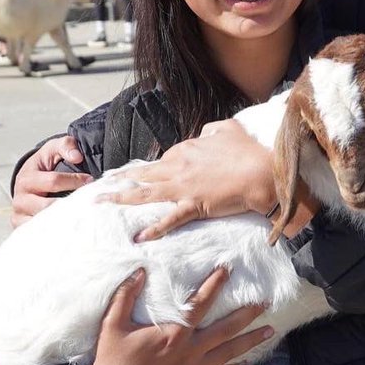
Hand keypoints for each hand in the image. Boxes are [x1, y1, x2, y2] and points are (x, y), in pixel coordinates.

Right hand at [10, 135, 92, 227]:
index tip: (91, 181)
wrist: (29, 181)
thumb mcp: (53, 149)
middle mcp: (20, 199)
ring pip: (44, 222)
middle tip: (89, 202)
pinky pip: (39, 233)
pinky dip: (55, 232)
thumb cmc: (45, 164)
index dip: (74, 181)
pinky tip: (71, 228)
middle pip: (48, 205)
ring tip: (82, 215)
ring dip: (65, 219)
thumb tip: (78, 156)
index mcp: (26, 178)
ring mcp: (19, 215)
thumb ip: (66, 146)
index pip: (53, 181)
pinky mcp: (22, 228)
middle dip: (71, 203)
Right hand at [85, 268, 271, 364]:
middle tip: (266, 303)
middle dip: (248, 315)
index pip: (200, 304)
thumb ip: (126, 295)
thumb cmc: (112, 358)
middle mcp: (189, 352)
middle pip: (226, 330)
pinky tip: (245, 361)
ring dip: (250, 341)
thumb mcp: (113, 323)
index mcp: (173, 333)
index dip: (215, 285)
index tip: (227, 270)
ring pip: (229, 353)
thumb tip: (140, 270)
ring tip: (269, 331)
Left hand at [105, 120, 279, 240]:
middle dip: (122, 178)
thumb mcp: (228, 128)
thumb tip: (205, 132)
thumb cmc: (248, 150)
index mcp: (187, 148)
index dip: (155, 167)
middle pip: (145, 174)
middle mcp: (179, 167)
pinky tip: (139, 236)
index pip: (165, 159)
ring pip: (146, 194)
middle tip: (105, 182)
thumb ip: (212, 129)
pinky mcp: (193, 205)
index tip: (145, 172)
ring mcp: (184, 187)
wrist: (261, 172)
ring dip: (122, 198)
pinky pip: (170, 219)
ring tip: (103, 202)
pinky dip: (154, 228)